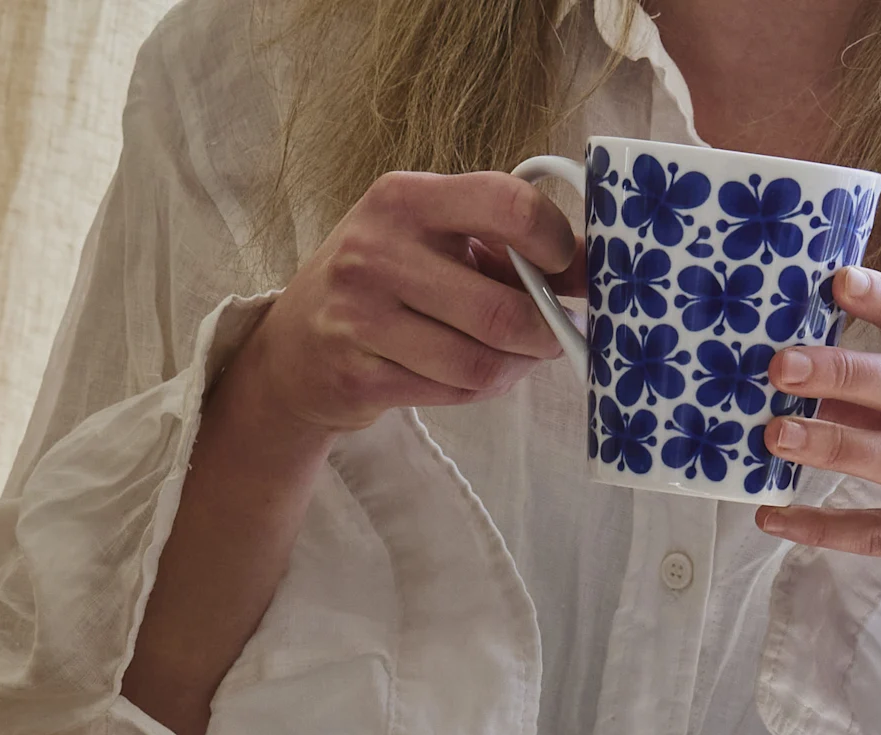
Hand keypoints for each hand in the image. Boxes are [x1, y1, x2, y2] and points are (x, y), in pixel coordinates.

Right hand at [235, 170, 582, 437]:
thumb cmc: (378, 285)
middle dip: (544, 329)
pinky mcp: (360, 375)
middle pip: (500, 307)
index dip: (555, 242)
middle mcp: (376, 250)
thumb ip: (498, 244)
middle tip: (554, 335)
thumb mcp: (425, 240)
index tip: (567, 268)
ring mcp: (361, 317)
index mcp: (403, 197)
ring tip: (517, 358)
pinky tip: (479, 377)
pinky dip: (482, 389)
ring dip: (515, 367)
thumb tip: (588, 266)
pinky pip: (452, 391)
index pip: (507, 204)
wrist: (292, 350)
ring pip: (479, 360)